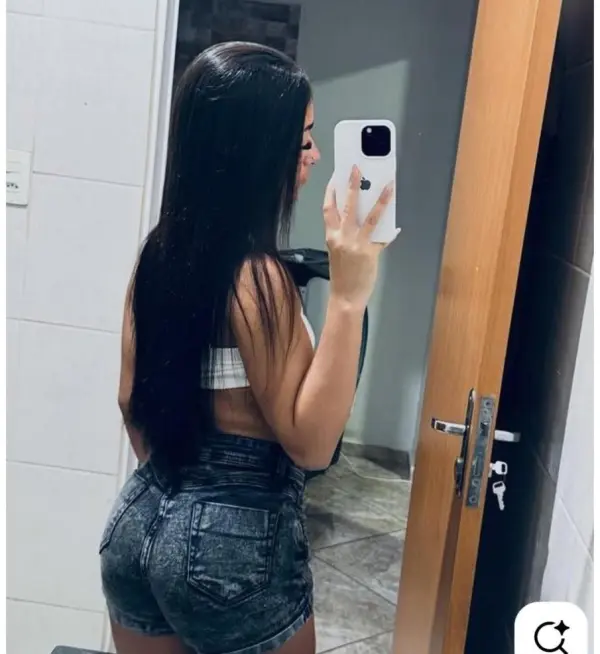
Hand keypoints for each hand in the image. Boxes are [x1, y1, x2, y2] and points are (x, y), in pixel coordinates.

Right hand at [323, 165, 398, 308]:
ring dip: (379, 198)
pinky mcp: (370, 252)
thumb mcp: (338, 253)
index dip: (330, 193)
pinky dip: (390, 231)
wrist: (345, 297)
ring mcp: (356, 244)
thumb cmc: (341, 276)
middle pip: (346, 205)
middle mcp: (342, 237)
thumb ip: (345, 236)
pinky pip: (382, 237)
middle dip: (352, 185)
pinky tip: (396, 225)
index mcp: (331, 237)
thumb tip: (360, 221)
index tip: (335, 178)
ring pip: (368, 216)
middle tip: (356, 168)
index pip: (328, 210)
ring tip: (388, 184)